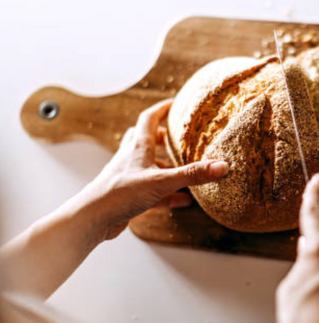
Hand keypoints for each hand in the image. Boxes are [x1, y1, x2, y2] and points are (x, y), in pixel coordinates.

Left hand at [79, 99, 228, 240]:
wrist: (93, 218)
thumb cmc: (120, 194)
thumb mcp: (162, 181)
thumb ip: (192, 174)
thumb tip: (221, 166)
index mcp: (138, 148)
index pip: (149, 118)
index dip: (162, 109)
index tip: (175, 104)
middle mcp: (132, 159)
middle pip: (146, 139)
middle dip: (163, 137)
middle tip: (178, 138)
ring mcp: (129, 177)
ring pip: (149, 165)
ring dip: (166, 166)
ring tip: (185, 171)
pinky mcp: (129, 196)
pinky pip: (152, 191)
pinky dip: (168, 194)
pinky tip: (183, 201)